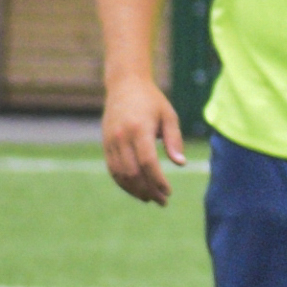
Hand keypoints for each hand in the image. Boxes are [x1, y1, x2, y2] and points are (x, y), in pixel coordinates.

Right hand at [101, 75, 185, 205]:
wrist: (125, 85)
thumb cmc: (152, 101)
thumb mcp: (169, 116)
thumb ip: (174, 140)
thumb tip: (181, 164)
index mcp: (139, 130)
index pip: (147, 162)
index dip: (158, 180)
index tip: (169, 192)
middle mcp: (122, 137)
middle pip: (133, 172)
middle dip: (148, 190)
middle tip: (162, 201)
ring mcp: (110, 142)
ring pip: (120, 174)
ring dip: (135, 190)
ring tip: (151, 199)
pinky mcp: (105, 144)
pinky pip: (113, 169)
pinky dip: (123, 182)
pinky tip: (137, 190)